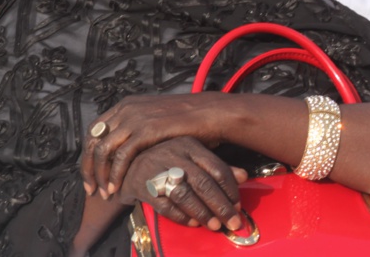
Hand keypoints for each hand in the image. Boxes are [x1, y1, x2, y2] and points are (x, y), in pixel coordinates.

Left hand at [81, 93, 231, 197]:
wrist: (209, 114)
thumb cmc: (187, 122)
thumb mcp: (154, 121)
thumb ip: (138, 131)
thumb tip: (125, 151)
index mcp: (125, 106)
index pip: (94, 131)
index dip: (88, 154)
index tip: (91, 175)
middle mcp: (125, 110)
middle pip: (92, 140)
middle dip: (88, 168)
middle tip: (91, 189)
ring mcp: (134, 119)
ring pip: (102, 150)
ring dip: (100, 174)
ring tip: (104, 193)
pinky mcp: (145, 131)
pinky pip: (121, 156)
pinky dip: (115, 174)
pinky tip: (116, 188)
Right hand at [116, 137, 247, 232]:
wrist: (125, 165)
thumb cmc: (165, 161)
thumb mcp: (191, 157)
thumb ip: (215, 166)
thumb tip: (244, 176)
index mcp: (187, 144)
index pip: (216, 167)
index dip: (230, 189)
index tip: (238, 205)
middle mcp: (172, 153)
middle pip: (202, 183)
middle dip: (221, 206)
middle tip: (233, 223)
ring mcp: (155, 168)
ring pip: (185, 194)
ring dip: (202, 213)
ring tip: (215, 226)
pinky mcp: (142, 185)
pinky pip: (166, 205)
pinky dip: (182, 217)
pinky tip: (193, 223)